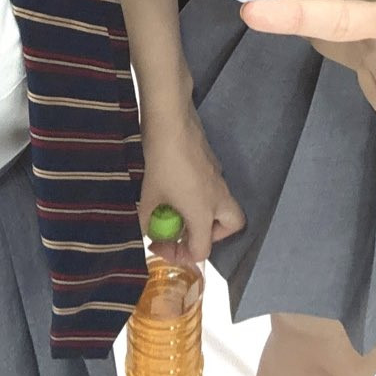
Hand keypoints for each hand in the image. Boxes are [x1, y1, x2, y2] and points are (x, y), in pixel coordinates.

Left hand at [137, 100, 244, 266]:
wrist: (171, 121)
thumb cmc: (161, 162)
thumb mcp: (147, 197)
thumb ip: (145, 222)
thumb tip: (143, 233)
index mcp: (204, 212)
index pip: (202, 250)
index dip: (179, 255)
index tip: (159, 243)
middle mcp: (218, 197)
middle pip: (232, 226)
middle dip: (212, 235)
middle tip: (187, 230)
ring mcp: (218, 177)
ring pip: (225, 205)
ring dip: (207, 214)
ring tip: (180, 209)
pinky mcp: (213, 161)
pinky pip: (215, 187)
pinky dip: (202, 194)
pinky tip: (179, 185)